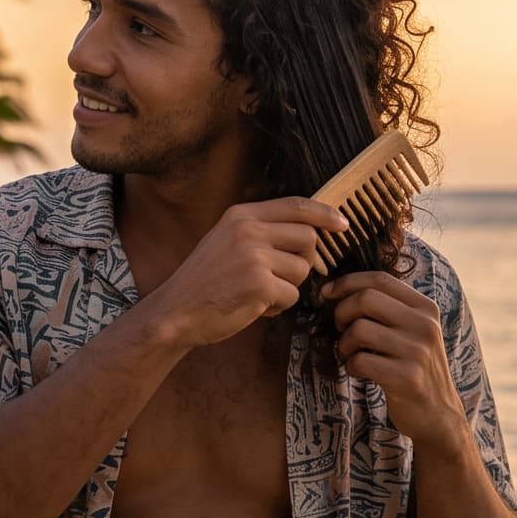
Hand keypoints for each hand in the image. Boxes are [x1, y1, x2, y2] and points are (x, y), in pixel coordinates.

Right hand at [147, 197, 345, 347]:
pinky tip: (253, 306)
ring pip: (303, 269)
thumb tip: (310, 230)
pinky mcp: (260, 284)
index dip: (325, 213)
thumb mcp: (226, 241)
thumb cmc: (204, 282)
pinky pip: (292, 295)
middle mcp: (248, 230)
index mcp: (240, 216)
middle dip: (302, 260)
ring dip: (288, 286)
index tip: (343, 223)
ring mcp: (254, 256)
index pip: (296, 205)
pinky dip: (278, 306)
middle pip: (308, 238)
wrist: (174, 312)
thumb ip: (260, 230)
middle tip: (278, 275)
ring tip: (258, 292)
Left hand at [325, 271, 464, 443]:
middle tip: (341, 331)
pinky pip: (360, 360)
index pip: (380, 279)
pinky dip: (350, 366)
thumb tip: (333, 288)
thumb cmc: (410, 366)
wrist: (436, 413)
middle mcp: (426, 325)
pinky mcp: (407, 377)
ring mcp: (418, 351)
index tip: (327, 294)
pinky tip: (361, 372)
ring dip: (344, 344)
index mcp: (425, 308)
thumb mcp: (410, 331)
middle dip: (341, 313)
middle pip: (365, 299)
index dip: (346, 282)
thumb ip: (385, 307)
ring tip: (352, 355)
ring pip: (358, 330)